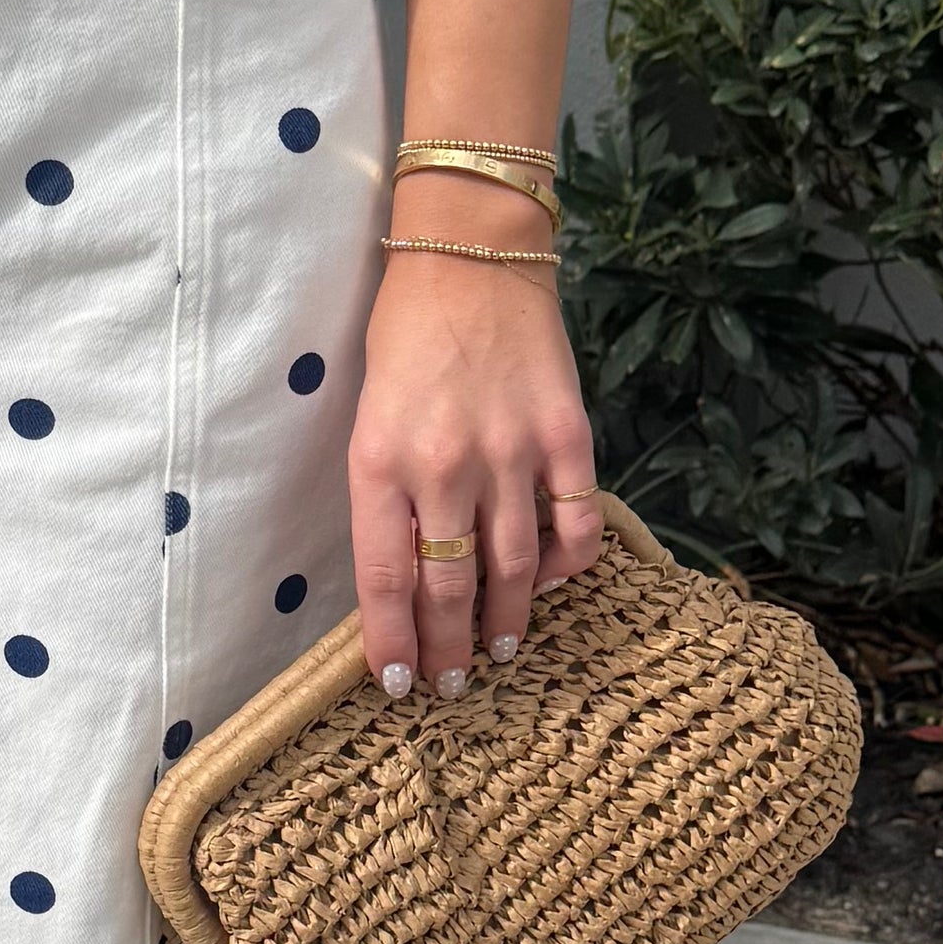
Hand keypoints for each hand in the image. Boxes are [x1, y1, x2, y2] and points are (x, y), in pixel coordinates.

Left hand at [347, 241, 604, 695]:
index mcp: (380, 461)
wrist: (470, 257)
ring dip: (505, 624)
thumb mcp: (368, 420)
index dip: (394, 643)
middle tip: (450, 687)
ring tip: (499, 653)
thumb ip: (387, 496)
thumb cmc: (405, 339)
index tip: (400, 684)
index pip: (385, 579)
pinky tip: (550, 582)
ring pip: (512, 571)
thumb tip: (410, 578)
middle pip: (449, 588)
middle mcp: (445, 466)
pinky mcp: (566, 436)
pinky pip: (574, 526)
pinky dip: (565, 566)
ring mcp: (511, 453)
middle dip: (448, 650)